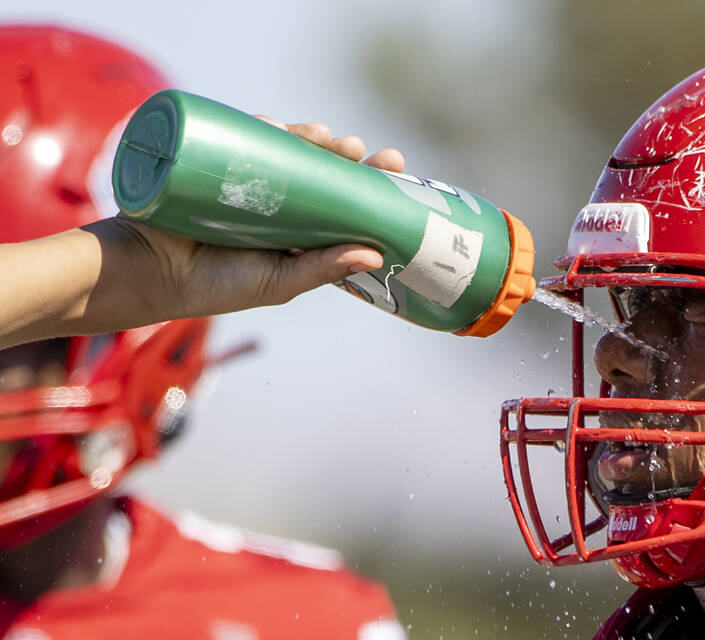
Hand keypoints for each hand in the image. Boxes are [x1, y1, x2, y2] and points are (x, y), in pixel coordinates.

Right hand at [1, 117, 408, 346]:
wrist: (150, 272)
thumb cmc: (218, 285)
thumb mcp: (280, 281)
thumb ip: (323, 268)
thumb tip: (375, 254)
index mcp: (300, 232)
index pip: (342, 205)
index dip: (368, 188)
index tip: (393, 170)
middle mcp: (278, 204)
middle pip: (319, 171)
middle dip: (344, 156)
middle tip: (364, 150)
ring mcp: (247, 181)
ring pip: (285, 151)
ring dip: (309, 138)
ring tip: (327, 138)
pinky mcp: (217, 162)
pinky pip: (242, 138)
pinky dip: (261, 128)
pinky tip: (279, 127)